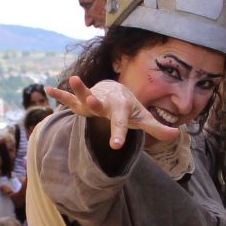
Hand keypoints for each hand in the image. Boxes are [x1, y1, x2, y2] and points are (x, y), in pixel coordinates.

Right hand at [47, 75, 178, 147]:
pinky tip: (49, 89)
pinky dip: (60, 94)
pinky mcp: (82, 102)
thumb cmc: (129, 109)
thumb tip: (176, 134)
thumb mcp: (143, 119)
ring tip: (72, 79)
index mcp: (121, 109)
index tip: (116, 146)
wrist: (117, 92)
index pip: (121, 123)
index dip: (119, 134)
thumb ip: (157, 128)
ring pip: (84, 96)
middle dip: (96, 102)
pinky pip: (70, 99)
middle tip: (92, 100)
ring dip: (78, 88)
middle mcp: (106, 103)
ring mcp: (93, 101)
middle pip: (101, 104)